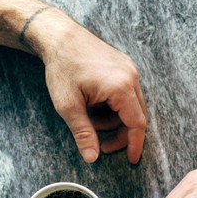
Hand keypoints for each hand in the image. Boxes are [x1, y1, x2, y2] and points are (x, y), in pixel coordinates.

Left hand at [41, 24, 146, 163]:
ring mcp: (129, 69)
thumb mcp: (68, 106)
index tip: (131, 160)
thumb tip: (92, 158)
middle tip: (102, 146)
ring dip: (115, 120)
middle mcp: (130, 77)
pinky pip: (127, 93)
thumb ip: (83, 133)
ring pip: (132, 106)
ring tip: (91, 122)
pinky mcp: (123, 66)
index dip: (134, 145)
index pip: (137, 124)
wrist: (59, 36)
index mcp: (121, 87)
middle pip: (137, 116)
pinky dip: (114, 106)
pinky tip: (95, 108)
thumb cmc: (62, 68)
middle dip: (121, 135)